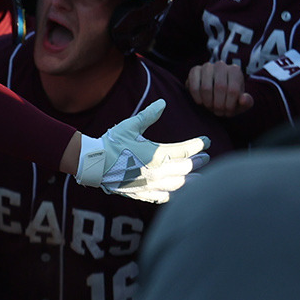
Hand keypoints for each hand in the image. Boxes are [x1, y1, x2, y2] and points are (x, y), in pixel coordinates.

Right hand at [74, 100, 210, 203]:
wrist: (93, 163)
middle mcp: (156, 172)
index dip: (198, 145)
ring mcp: (150, 185)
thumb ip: (149, 115)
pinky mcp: (142, 193)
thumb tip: (163, 103)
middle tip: (206, 158)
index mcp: (155, 154)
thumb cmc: (111, 142)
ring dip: (191, 180)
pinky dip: (174, 194)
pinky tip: (178, 191)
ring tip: (200, 177)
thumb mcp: (129, 126)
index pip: (185, 151)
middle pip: (186, 169)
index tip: (206, 141)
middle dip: (198, 162)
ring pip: (179, 185)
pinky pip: (164, 197)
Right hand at [186, 61, 253, 115]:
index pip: (233, 89)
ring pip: (206, 87)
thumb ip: (247, 102)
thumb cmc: (230, 99)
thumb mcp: (242, 103)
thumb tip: (242, 99)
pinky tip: (200, 102)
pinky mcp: (194, 70)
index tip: (228, 112)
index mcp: (235, 70)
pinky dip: (197, 97)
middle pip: (220, 87)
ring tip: (210, 107)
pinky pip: (194, 86)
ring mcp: (207, 66)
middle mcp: (221, 65)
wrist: (214, 95)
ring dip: (208, 102)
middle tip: (218, 112)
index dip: (229, 105)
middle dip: (218, 104)